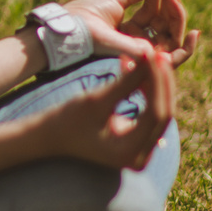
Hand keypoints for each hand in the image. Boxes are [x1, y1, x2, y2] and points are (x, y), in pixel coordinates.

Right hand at [31, 49, 175, 170]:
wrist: (49, 137)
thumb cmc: (66, 120)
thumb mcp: (96, 101)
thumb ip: (126, 83)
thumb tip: (152, 58)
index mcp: (130, 153)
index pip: (156, 114)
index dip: (158, 82)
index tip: (155, 56)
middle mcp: (140, 157)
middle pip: (162, 114)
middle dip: (161, 82)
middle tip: (159, 53)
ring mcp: (140, 151)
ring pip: (158, 111)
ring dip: (154, 83)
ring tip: (148, 57)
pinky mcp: (136, 141)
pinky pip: (148, 112)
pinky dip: (144, 90)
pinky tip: (137, 69)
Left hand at [62, 0, 200, 66]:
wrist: (69, 34)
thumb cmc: (85, 17)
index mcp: (129, 27)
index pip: (155, 9)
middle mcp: (136, 42)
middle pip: (166, 22)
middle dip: (172, 0)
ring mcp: (142, 54)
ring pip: (173, 37)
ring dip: (178, 16)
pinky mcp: (146, 67)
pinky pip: (174, 60)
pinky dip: (188, 49)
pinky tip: (194, 34)